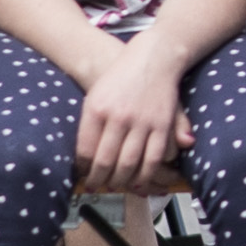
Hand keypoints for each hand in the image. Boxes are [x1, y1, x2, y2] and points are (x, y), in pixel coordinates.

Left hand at [79, 37, 189, 190]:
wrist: (153, 57)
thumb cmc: (120, 78)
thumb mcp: (96, 97)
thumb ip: (89, 128)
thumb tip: (83, 161)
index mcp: (97, 109)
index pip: (85, 151)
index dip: (83, 169)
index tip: (83, 176)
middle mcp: (119, 117)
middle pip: (105, 162)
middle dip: (99, 180)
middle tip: (96, 187)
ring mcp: (142, 122)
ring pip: (129, 165)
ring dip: (120, 182)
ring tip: (114, 186)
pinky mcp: (162, 125)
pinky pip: (153, 159)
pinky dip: (145, 175)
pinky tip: (137, 181)